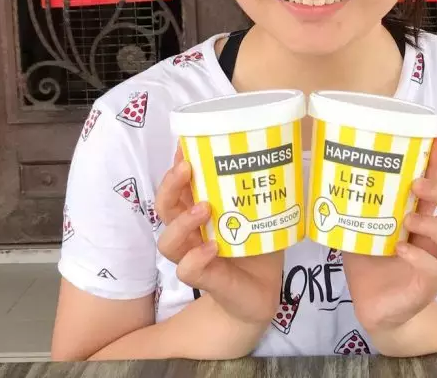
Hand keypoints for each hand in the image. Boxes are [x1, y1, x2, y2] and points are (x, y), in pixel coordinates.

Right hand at [155, 147, 283, 325]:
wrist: (262, 291)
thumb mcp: (260, 213)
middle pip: (165, 208)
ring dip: (182, 222)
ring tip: (204, 209)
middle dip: (170, 186)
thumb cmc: (258, 246)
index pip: (178, 187)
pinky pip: (188, 269)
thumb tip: (271, 154)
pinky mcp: (205, 280)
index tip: (184, 146)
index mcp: (199, 212)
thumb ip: (258, 192)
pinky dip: (196, 258)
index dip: (176, 167)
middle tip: (187, 169)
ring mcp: (194, 256)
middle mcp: (191, 233)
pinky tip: (212, 247)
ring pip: (168, 241)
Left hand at [343, 137, 436, 332]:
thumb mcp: (359, 227)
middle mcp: (434, 240)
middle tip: (416, 185)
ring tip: (409, 221)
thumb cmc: (369, 262)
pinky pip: (436, 271)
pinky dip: (420, 258)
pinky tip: (401, 250)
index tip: (434, 140)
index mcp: (422, 219)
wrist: (373, 308)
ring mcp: (434, 264)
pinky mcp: (425, 288)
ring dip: (434, 226)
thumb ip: (354, 205)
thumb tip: (332, 171)